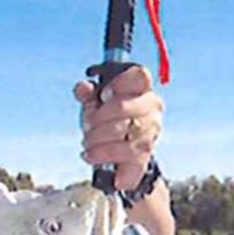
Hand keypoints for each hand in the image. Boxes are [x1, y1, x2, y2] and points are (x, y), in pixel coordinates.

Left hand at [75, 65, 164, 191]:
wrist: (117, 148)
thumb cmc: (107, 119)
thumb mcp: (94, 103)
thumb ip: (88, 93)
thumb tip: (82, 87)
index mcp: (141, 89)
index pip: (139, 76)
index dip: (119, 83)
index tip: (103, 94)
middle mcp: (151, 109)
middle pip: (122, 107)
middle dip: (97, 118)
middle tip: (87, 125)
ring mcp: (150, 133)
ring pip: (122, 133)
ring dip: (97, 140)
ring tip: (87, 142)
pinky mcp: (144, 156)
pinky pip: (125, 158)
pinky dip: (103, 157)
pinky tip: (90, 155)